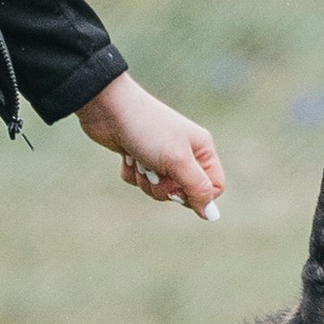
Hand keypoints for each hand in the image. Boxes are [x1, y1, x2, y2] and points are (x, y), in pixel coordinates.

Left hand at [76, 72, 224, 216]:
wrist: (109, 108)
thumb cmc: (148, 130)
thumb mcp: (178, 160)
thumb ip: (197, 188)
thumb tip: (211, 214)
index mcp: (201, 149)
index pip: (213, 187)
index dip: (197, 195)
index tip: (178, 189)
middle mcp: (184, 153)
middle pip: (183, 192)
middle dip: (164, 187)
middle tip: (155, 169)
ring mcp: (160, 155)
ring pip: (158, 189)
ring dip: (146, 179)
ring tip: (139, 159)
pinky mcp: (138, 157)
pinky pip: (139, 181)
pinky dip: (131, 172)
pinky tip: (127, 155)